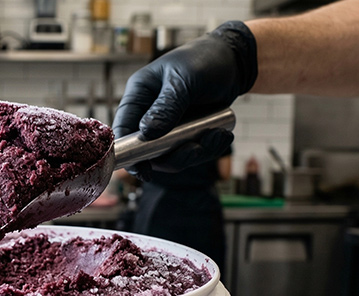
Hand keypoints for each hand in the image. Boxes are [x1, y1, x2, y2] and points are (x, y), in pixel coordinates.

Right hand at [113, 21, 257, 180]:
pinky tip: (222, 134)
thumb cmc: (204, 61)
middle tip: (194, 149)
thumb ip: (166, 107)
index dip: (128, 152)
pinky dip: (208, 148)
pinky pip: (192, 152)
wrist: (234, 60)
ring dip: (196, 153)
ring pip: (173, 155)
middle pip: (148, 150)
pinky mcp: (187, 132)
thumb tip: (147, 134)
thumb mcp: (184, 81)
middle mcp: (150, 113)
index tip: (143, 171)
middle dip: (172, 156)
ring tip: (216, 135)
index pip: (124, 128)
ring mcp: (169, 125)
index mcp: (139, 95)